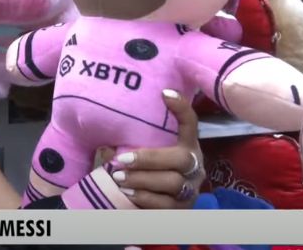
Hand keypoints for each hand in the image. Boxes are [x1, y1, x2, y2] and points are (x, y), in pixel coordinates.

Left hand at [110, 90, 204, 208]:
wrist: (153, 206)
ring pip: (173, 182)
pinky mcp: (183, 210)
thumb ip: (133, 141)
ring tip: (118, 177)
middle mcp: (194, 166)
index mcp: (187, 146)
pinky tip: (127, 193)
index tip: (164, 94)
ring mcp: (191, 189)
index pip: (190, 123)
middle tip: (121, 159)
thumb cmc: (145, 172)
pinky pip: (166, 204)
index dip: (182, 109)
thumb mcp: (142, 153)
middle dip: (149, 158)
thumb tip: (108, 132)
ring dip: (142, 179)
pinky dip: (144, 197)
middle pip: (181, 158)